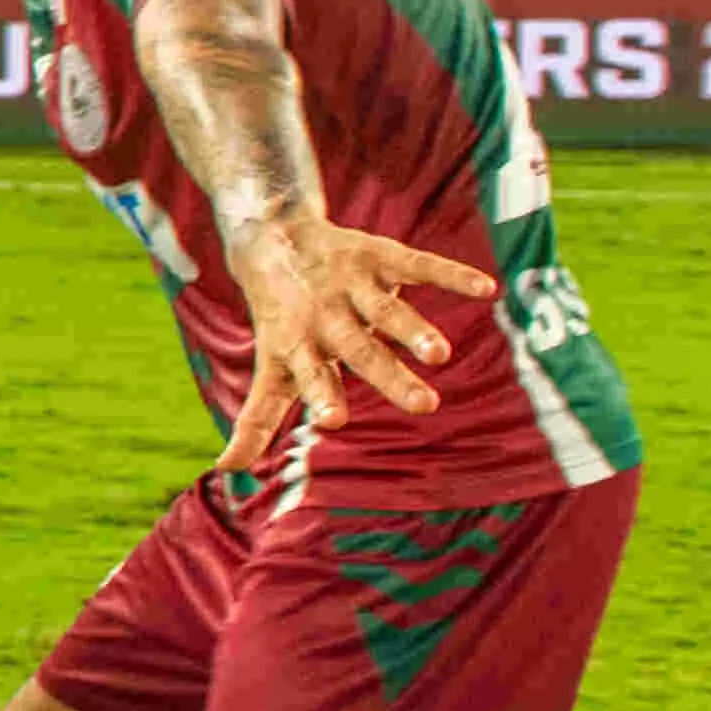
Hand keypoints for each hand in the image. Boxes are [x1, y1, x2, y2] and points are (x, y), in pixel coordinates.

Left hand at [218, 215, 498, 474]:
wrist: (274, 241)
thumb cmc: (282, 322)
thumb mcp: (268, 367)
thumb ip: (255, 420)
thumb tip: (225, 469)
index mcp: (300, 348)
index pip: (310, 378)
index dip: (320, 398)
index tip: (333, 421)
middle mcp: (326, 317)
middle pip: (359, 350)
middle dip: (389, 376)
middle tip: (423, 406)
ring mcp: (352, 286)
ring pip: (387, 310)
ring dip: (413, 330)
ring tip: (440, 354)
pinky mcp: (379, 256)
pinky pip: (419, 265)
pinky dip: (451, 275)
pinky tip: (484, 289)